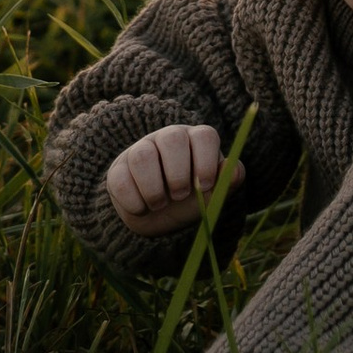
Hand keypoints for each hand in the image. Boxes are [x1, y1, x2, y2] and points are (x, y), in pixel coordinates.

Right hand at [105, 124, 240, 238]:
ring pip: (143, 156)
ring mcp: (141, 150)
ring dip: (153, 188)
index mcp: (196, 140)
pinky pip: (119, 178)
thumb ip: (228, 181)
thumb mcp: (213, 194)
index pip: (204, 135)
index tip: (204, 185)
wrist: (159, 217)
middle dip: (178, 173)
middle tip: (180, 195)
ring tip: (160, 204)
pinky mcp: (118, 169)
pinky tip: (142, 209)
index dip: (206, 160)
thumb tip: (234, 170)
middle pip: (172, 138)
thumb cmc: (193, 199)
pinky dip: (133, 199)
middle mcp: (168, 138)